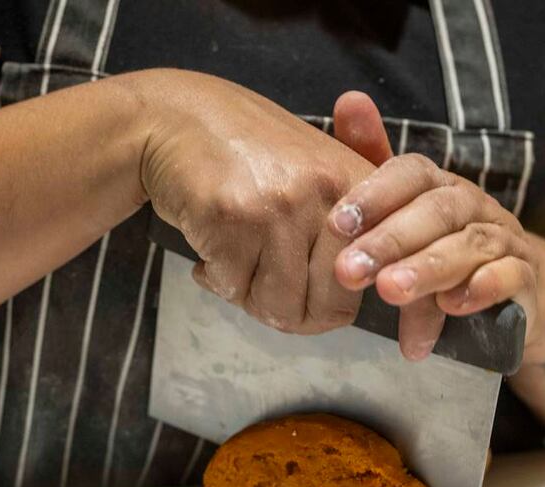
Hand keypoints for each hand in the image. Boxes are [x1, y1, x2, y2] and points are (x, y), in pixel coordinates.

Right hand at [128, 69, 384, 333]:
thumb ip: (340, 237)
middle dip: (287, 310)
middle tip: (260, 282)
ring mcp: (281, 204)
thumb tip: (339, 311)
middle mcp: (328, 193)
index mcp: (360, 186)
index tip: (303, 296)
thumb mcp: (312, 178)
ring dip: (248, 294)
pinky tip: (210, 244)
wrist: (177, 117)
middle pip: (325, 308)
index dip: (331, 303)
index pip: (368, 282)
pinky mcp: (233, 216)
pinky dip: (215, 276)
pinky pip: (232, 287)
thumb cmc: (246, 155)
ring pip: (278, 306)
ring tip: (234, 258)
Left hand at [328, 92, 540, 358]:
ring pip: (470, 244)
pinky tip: (453, 304)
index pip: (411, 173)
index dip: (374, 195)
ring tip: (390, 290)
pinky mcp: (526, 278)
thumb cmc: (432, 250)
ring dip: (428, 267)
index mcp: (437, 185)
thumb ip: (370, 167)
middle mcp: (473, 204)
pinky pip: (511, 276)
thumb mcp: (397, 217)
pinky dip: (484, 287)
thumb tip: (348, 99)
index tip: (336, 224)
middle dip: (390, 240)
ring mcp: (503, 239)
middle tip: (348, 270)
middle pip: (436, 211)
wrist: (505, 296)